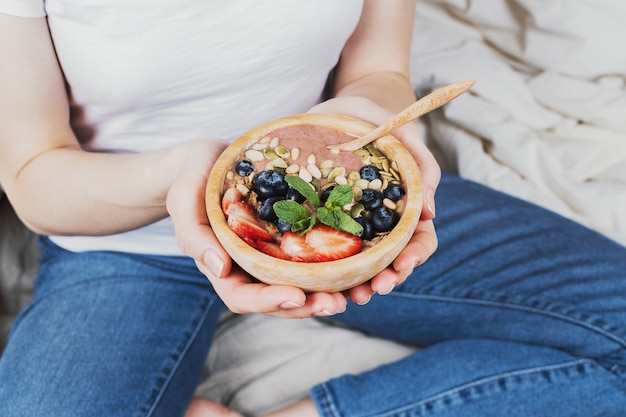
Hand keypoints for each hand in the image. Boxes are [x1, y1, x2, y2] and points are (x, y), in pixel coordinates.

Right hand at [166, 140, 347, 317]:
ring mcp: (273, 256)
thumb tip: (219, 269)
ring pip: (302, 285)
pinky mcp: (291, 239)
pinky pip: (314, 257)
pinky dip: (337, 265)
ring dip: (328, 292)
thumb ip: (194, 236)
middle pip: (279, 300)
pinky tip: (360, 262)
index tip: (297, 295)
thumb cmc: (191, 181)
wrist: (209, 160)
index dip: (270, 301)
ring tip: (357, 292)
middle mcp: (252, 269)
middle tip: (337, 302)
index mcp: (223, 268)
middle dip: (308, 305)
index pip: (243, 297)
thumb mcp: (183, 202)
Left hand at [309, 97, 439, 303]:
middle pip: (391, 260)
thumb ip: (422, 167)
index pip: (419, 239)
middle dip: (386, 279)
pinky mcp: (325, 218)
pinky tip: (320, 280)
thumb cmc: (380, 117)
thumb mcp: (403, 134)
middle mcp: (381, 221)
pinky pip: (327, 247)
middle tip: (371, 292)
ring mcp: (353, 222)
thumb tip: (432, 213)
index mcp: (406, 206)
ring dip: (358, 283)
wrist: (344, 106)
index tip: (402, 266)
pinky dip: (329, 267)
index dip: (414, 256)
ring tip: (349, 297)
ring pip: (361, 262)